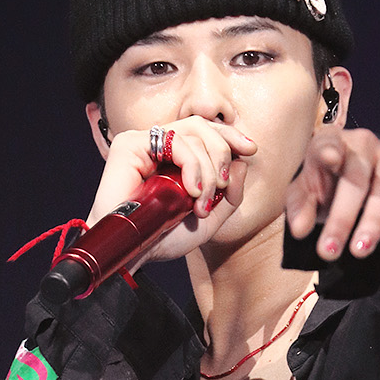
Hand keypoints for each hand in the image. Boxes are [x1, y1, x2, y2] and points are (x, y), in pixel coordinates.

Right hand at [86, 116, 254, 264]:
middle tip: (222, 186)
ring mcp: (143, 143)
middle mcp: (157, 147)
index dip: (229, 136)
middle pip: (202, 127)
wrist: (132, 253)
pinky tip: (192, 190)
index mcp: (173, 158)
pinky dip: (192, 164)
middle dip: (222, 154)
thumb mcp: (208, 219)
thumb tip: (242, 161)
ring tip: (202, 198)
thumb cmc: (162, 238)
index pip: (204, 133)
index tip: (250, 150)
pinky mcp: (129, 144)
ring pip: (193, 132)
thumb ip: (229, 194)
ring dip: (208, 168)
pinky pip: (175, 141)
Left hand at [284, 129, 379, 263]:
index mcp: (331, 142)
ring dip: (374, 220)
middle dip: (343, 217)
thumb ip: (300, 207)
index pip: (328, 144)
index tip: (330, 158)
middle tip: (330, 250)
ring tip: (360, 250)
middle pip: (356, 178)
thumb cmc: (326, 185)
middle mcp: (364, 144)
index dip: (329, 151)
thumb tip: (300, 230)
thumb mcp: (306, 194)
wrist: (356, 182)